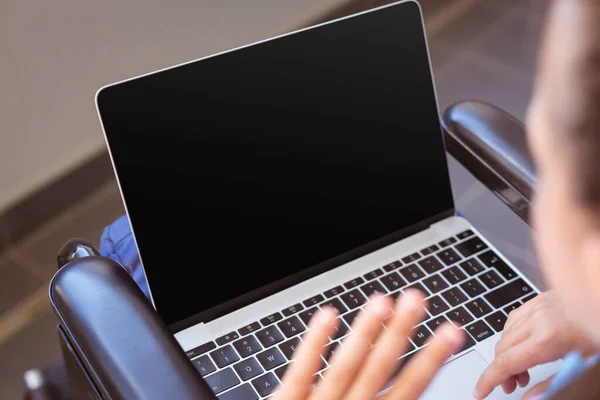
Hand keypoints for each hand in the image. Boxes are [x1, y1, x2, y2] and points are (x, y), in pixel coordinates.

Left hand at [272, 290, 463, 399]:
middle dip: (400, 333)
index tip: (451, 332)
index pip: (409, 389)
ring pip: (346, 366)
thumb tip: (411, 389)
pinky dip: (315, 342)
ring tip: (383, 300)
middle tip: (417, 300)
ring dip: (366, 332)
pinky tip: (329, 314)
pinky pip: (301, 371)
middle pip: (380, 370)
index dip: (432, 360)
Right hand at [474, 291, 595, 398]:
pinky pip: (515, 318)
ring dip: (508, 353)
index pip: (506, 363)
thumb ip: (551, 385)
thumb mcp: (582, 367)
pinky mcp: (540, 298)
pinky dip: (514, 335)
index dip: (489, 380)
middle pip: (501, 348)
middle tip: (513, 386)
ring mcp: (538, 305)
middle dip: (501, 370)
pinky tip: (527, 345)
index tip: (480, 392)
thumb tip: (528, 398)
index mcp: (549, 338)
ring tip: (524, 369)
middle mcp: (539, 318)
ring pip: (505, 332)